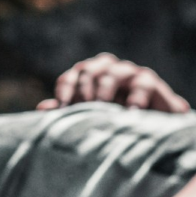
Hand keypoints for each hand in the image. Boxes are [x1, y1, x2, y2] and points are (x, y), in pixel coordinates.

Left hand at [38, 52, 190, 112]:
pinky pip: (142, 84)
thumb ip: (69, 111)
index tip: (63, 108)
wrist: (154, 128)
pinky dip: (136, 97)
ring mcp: (129, 73)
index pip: (72, 76)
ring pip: (113, 72)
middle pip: (90, 69)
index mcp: (89, 77)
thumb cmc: (117, 121)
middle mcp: (107, 70)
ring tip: (102, 107)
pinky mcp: (150, 82)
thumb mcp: (92, 117)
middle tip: (83, 107)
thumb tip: (41, 108)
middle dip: (83, 89)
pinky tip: (131, 112)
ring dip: (105, 89)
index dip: (66, 89)